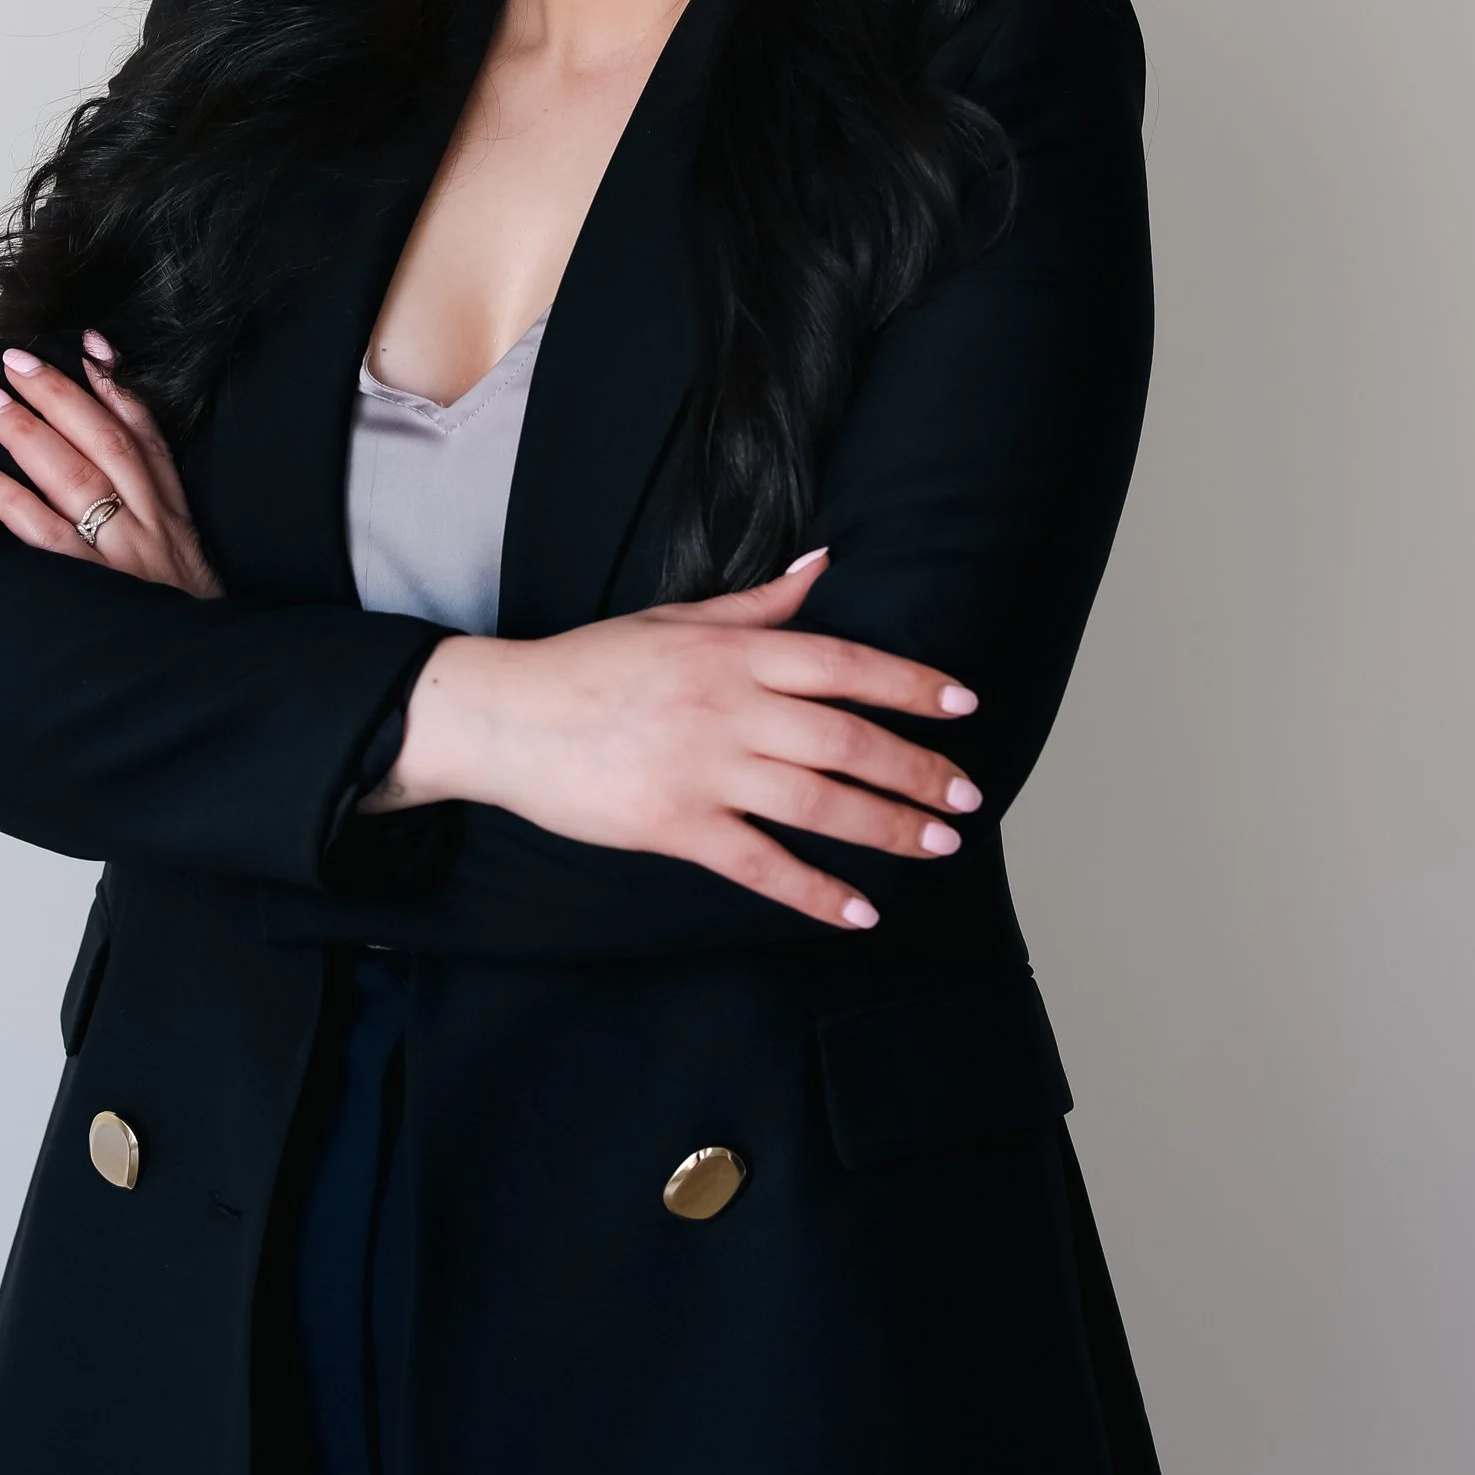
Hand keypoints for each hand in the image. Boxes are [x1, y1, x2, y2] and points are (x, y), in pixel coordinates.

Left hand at [0, 333, 221, 595]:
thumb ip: (152, 505)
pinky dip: (12, 501)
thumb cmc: (182, 621)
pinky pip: (48, 537)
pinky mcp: (94, 591)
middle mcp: (150, 525)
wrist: (208, 683)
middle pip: (103, 443)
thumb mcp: (183, 558)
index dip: (116, 386)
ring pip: (74, 478)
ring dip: (27, 432)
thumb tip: (107, 454)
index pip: (146, 436)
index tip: (87, 345)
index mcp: (172, 514)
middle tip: (13, 362)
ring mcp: (122, 557)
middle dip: (58, 394)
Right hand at [368, 548, 980, 929]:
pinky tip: (858, 911)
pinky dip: (814, 891)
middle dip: (917, 769)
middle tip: (967, 796)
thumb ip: (759, 603)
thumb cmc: (594, 663)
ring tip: (936, 844)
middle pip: (846, 740)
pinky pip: (761, 864)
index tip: (964, 704)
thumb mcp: (678, 618)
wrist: (508, 714)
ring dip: (886, 826)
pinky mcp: (676, 826)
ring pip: (818, 802)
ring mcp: (704, 770)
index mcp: (734, 653)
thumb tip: (825, 563)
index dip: (911, 685)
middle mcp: (730, 708)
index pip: (845, 664)